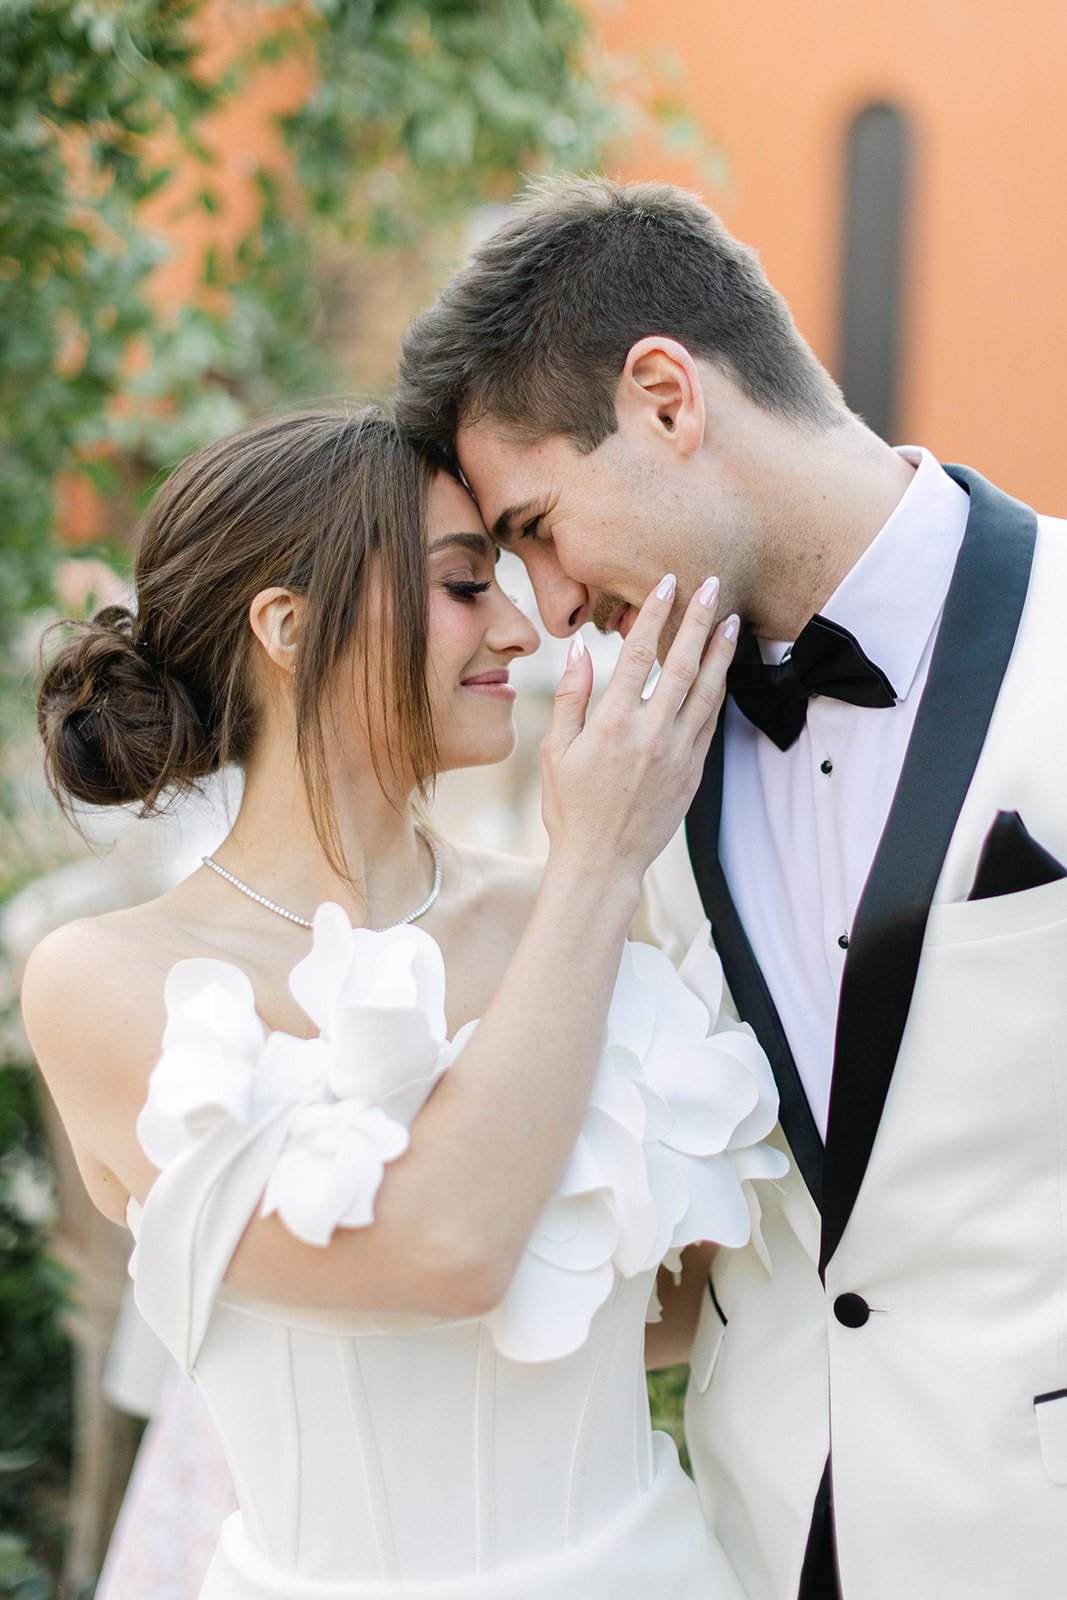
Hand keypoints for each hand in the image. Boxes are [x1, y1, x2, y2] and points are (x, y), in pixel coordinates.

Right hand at [540, 575, 737, 890]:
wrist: (602, 862)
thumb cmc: (571, 808)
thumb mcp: (556, 751)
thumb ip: (570, 696)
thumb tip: (579, 648)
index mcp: (612, 725)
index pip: (638, 655)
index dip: (655, 614)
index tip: (667, 584)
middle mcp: (650, 735)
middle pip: (683, 664)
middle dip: (699, 620)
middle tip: (713, 584)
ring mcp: (678, 754)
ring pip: (708, 691)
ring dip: (721, 652)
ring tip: (731, 620)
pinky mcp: (693, 772)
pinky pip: (711, 722)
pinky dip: (721, 692)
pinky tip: (725, 670)